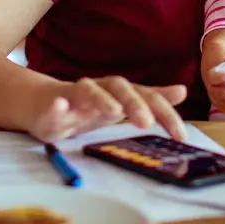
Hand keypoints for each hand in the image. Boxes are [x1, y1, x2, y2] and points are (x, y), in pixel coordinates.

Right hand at [27, 77, 186, 143]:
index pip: (147, 97)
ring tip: (114, 112)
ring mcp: (75, 94)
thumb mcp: (121, 105)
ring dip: (102, 99)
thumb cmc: (85, 107)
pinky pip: (54, 104)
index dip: (165, 113)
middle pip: (120, 88)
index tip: (180, 136)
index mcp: (119, 92)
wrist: (42, 104)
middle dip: (135, 103)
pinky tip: (60, 107)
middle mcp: (100, 88)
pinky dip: (57, 105)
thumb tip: (182, 91)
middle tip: (146, 123)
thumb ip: (150, 100)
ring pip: (88, 89)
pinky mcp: (52, 104)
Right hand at [202, 52, 224, 113]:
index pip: (212, 78)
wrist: (216, 59)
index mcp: (210, 74)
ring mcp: (215, 96)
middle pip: (219, 94)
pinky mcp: (221, 101)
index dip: (219, 78)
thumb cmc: (221, 55)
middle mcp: (211, 87)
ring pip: (224, 104)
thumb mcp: (224, 51)